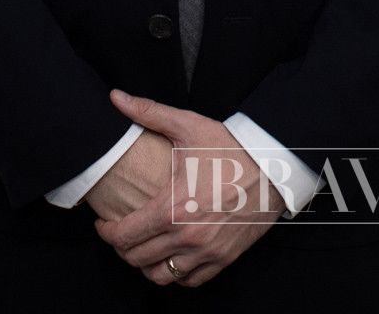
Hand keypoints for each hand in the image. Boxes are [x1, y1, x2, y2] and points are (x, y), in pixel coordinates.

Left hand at [95, 89, 282, 286]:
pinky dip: (176, 273)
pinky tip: (172, 255)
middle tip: (122, 233)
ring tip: (144, 247)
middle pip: (137, 259)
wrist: (274, 165)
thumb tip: (116, 97)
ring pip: (161, 276)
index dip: (106, 232)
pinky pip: (190, 280)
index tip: (104, 224)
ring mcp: (207, 251)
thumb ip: (148, 113)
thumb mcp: (188, 126)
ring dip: (146, 265)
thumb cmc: (230, 146)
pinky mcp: (224, 258)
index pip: (123, 236)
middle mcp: (187, 236)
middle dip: (122, 247)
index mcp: (172, 207)